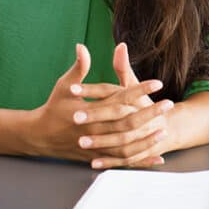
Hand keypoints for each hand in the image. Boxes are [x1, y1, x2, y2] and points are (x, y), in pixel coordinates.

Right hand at [24, 43, 164, 160]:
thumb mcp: (64, 86)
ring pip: (127, 145)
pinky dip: (141, 160)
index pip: (119, 98)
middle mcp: (94, 129)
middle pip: (127, 122)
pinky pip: (123, 161)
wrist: (39, 136)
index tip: (157, 83)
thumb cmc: (54, 107)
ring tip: (165, 129)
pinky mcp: (97, 157)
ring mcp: (96, 146)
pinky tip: (157, 157)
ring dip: (147, 138)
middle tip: (169, 104)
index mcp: (89, 110)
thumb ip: (78, 68)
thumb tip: (82, 46)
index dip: (139, 90)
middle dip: (150, 113)